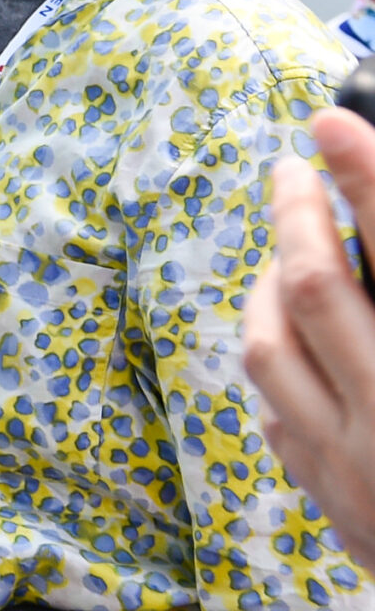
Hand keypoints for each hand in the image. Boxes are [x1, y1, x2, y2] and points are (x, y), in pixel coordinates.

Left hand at [246, 108, 374, 565]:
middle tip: (295, 169)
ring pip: (269, 349)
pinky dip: (279, 366)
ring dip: (269, 286)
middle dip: (297, 215)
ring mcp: (356, 469)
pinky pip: (277, 418)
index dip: (369, 179)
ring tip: (286, 250)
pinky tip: (291, 340)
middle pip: (317, 290)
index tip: (333, 123)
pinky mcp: (339, 510)